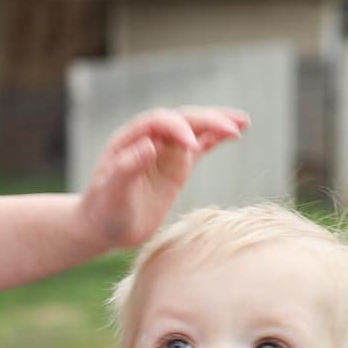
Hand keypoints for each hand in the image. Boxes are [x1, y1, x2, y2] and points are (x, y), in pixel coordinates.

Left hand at [76, 105, 249, 252]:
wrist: (104, 227)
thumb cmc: (104, 211)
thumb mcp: (112, 193)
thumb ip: (128, 168)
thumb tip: (149, 145)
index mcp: (130, 139)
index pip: (158, 123)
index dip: (176, 129)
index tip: (192, 146)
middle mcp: (149, 139)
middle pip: (182, 120)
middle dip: (207, 121)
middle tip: (233, 128)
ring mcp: (165, 152)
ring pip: (195, 129)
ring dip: (218, 123)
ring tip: (243, 122)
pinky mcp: (177, 166)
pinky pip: (201, 147)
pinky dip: (217, 139)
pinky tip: (236, 132)